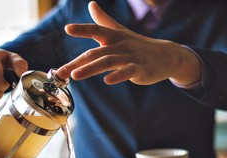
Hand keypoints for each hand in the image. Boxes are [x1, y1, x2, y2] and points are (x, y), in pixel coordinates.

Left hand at [57, 1, 200, 85]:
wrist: (166, 55)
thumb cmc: (138, 45)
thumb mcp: (120, 32)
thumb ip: (103, 21)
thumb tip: (91, 4)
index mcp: (114, 36)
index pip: (96, 30)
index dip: (83, 29)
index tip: (68, 29)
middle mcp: (120, 45)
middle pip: (95, 52)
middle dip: (76, 62)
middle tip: (60, 72)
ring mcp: (130, 57)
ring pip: (108, 62)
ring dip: (90, 68)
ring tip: (75, 75)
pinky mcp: (140, 69)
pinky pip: (128, 72)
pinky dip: (118, 75)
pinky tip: (107, 80)